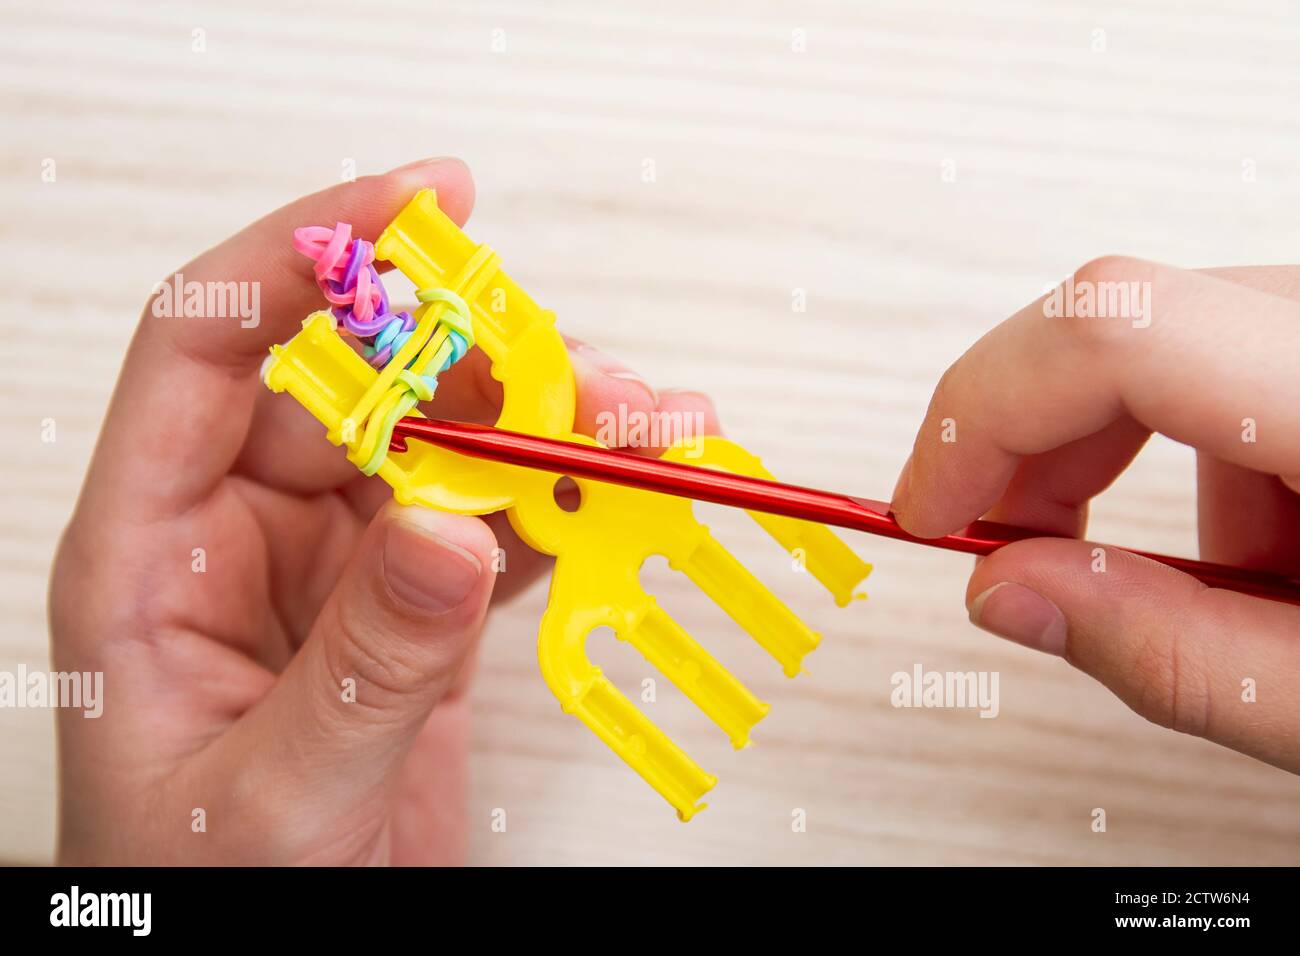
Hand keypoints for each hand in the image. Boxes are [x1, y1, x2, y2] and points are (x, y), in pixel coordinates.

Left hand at [49, 158, 718, 864]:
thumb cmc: (199, 897)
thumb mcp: (271, 792)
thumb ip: (363, 663)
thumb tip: (448, 529)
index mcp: (157, 552)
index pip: (211, 348)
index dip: (307, 257)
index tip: (419, 209)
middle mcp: (247, 540)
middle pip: (363, 390)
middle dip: (482, 361)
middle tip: (586, 374)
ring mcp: (340, 576)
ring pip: (445, 454)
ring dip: (545, 435)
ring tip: (637, 433)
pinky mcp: (413, 621)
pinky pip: (492, 534)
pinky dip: (563, 516)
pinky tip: (617, 505)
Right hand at [891, 258, 1299, 773]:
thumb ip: (1171, 651)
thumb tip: (1008, 593)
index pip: (1117, 333)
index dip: (982, 411)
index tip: (930, 509)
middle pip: (1127, 319)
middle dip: (1031, 441)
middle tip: (1009, 547)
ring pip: (1176, 332)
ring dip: (1127, 452)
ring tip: (1190, 575)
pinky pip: (1236, 350)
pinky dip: (1206, 446)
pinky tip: (1265, 539)